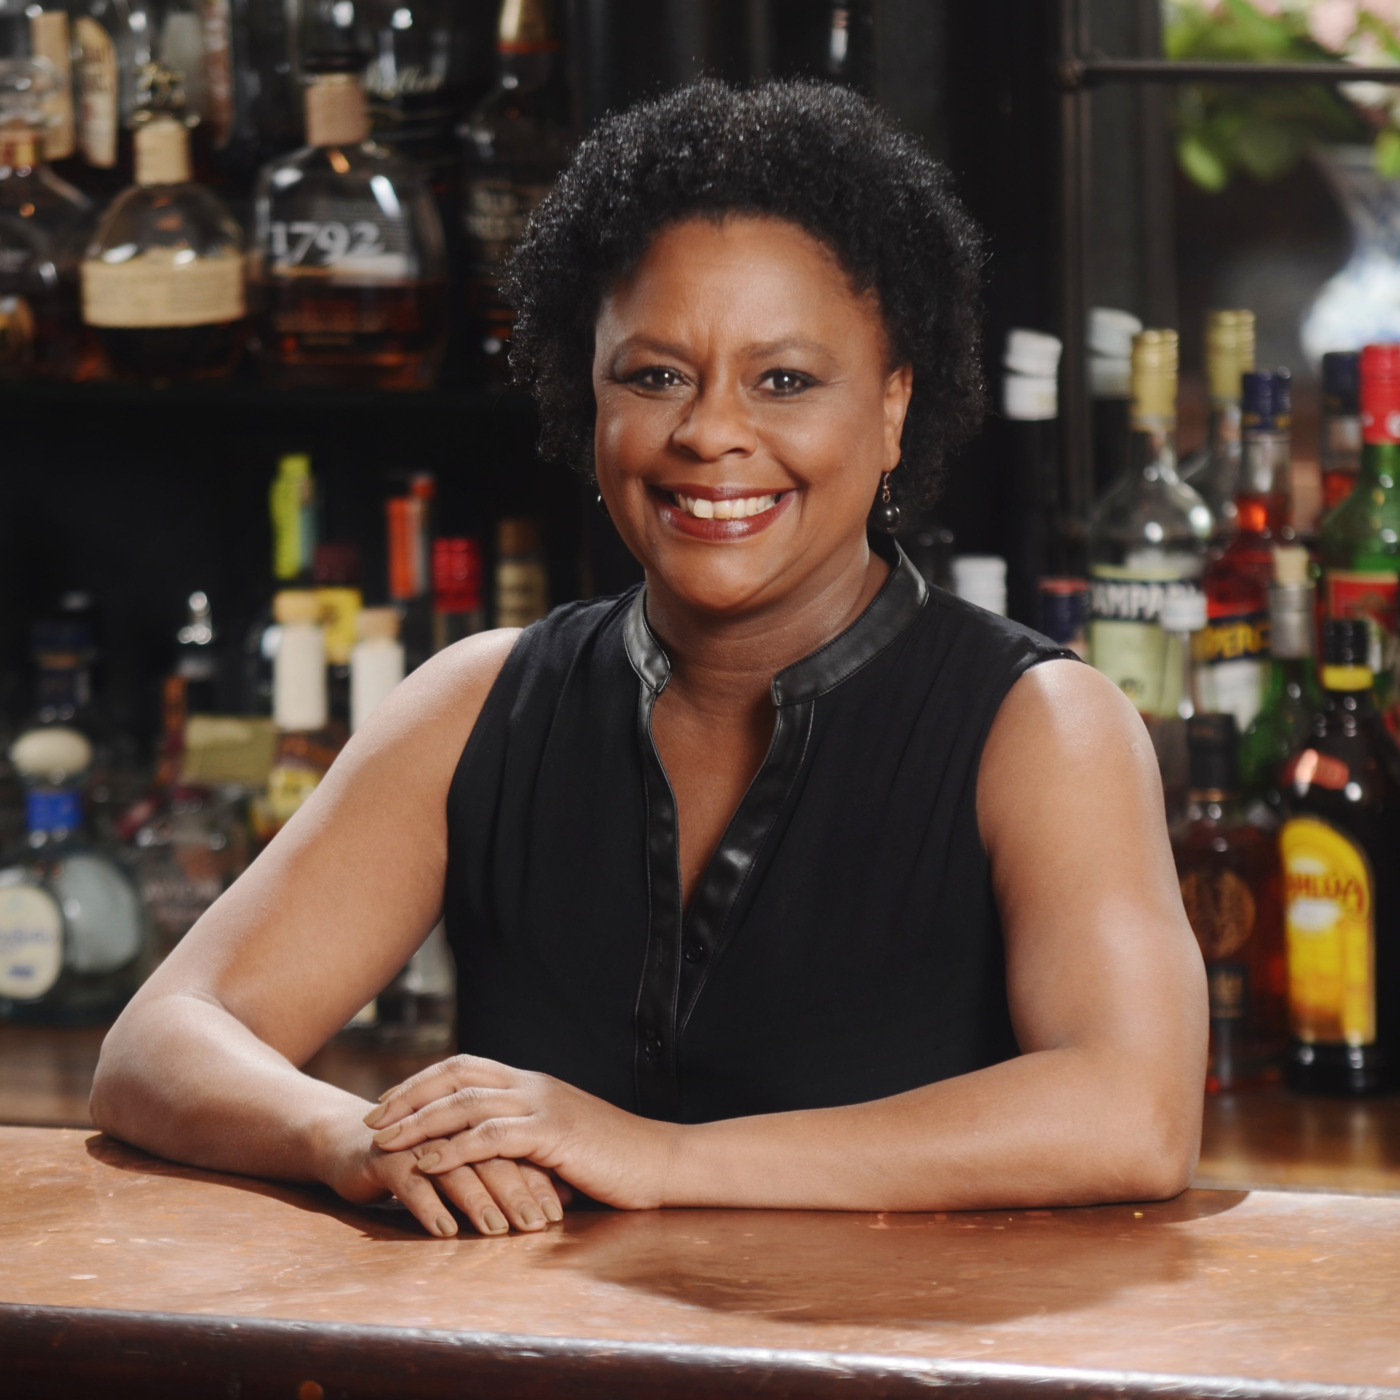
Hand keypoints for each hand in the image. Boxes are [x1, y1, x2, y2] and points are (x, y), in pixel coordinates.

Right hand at [317, 1102, 570, 1237]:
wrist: (351, 1141)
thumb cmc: (425, 1156)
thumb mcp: (472, 1163)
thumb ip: (514, 1174)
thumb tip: (567, 1203)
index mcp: (477, 1116)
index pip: (517, 1145)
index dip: (540, 1177)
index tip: (560, 1213)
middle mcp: (451, 1122)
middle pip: (492, 1152)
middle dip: (517, 1190)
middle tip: (537, 1224)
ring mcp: (417, 1137)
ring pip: (455, 1166)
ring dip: (478, 1199)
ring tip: (497, 1229)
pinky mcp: (384, 1155)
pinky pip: (410, 1181)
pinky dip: (430, 1205)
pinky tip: (446, 1229)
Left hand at [362, 1054, 676, 1210]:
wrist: (661, 1161)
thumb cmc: (614, 1159)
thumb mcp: (561, 1142)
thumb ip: (524, 1140)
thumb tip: (487, 1160)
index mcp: (531, 1083)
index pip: (463, 1068)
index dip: (421, 1082)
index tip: (387, 1102)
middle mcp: (532, 1085)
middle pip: (455, 1076)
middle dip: (407, 1095)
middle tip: (371, 1118)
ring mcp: (543, 1106)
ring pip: (465, 1103)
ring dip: (418, 1122)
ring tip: (383, 1142)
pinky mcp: (553, 1134)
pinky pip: (491, 1136)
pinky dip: (453, 1149)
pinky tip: (426, 1163)